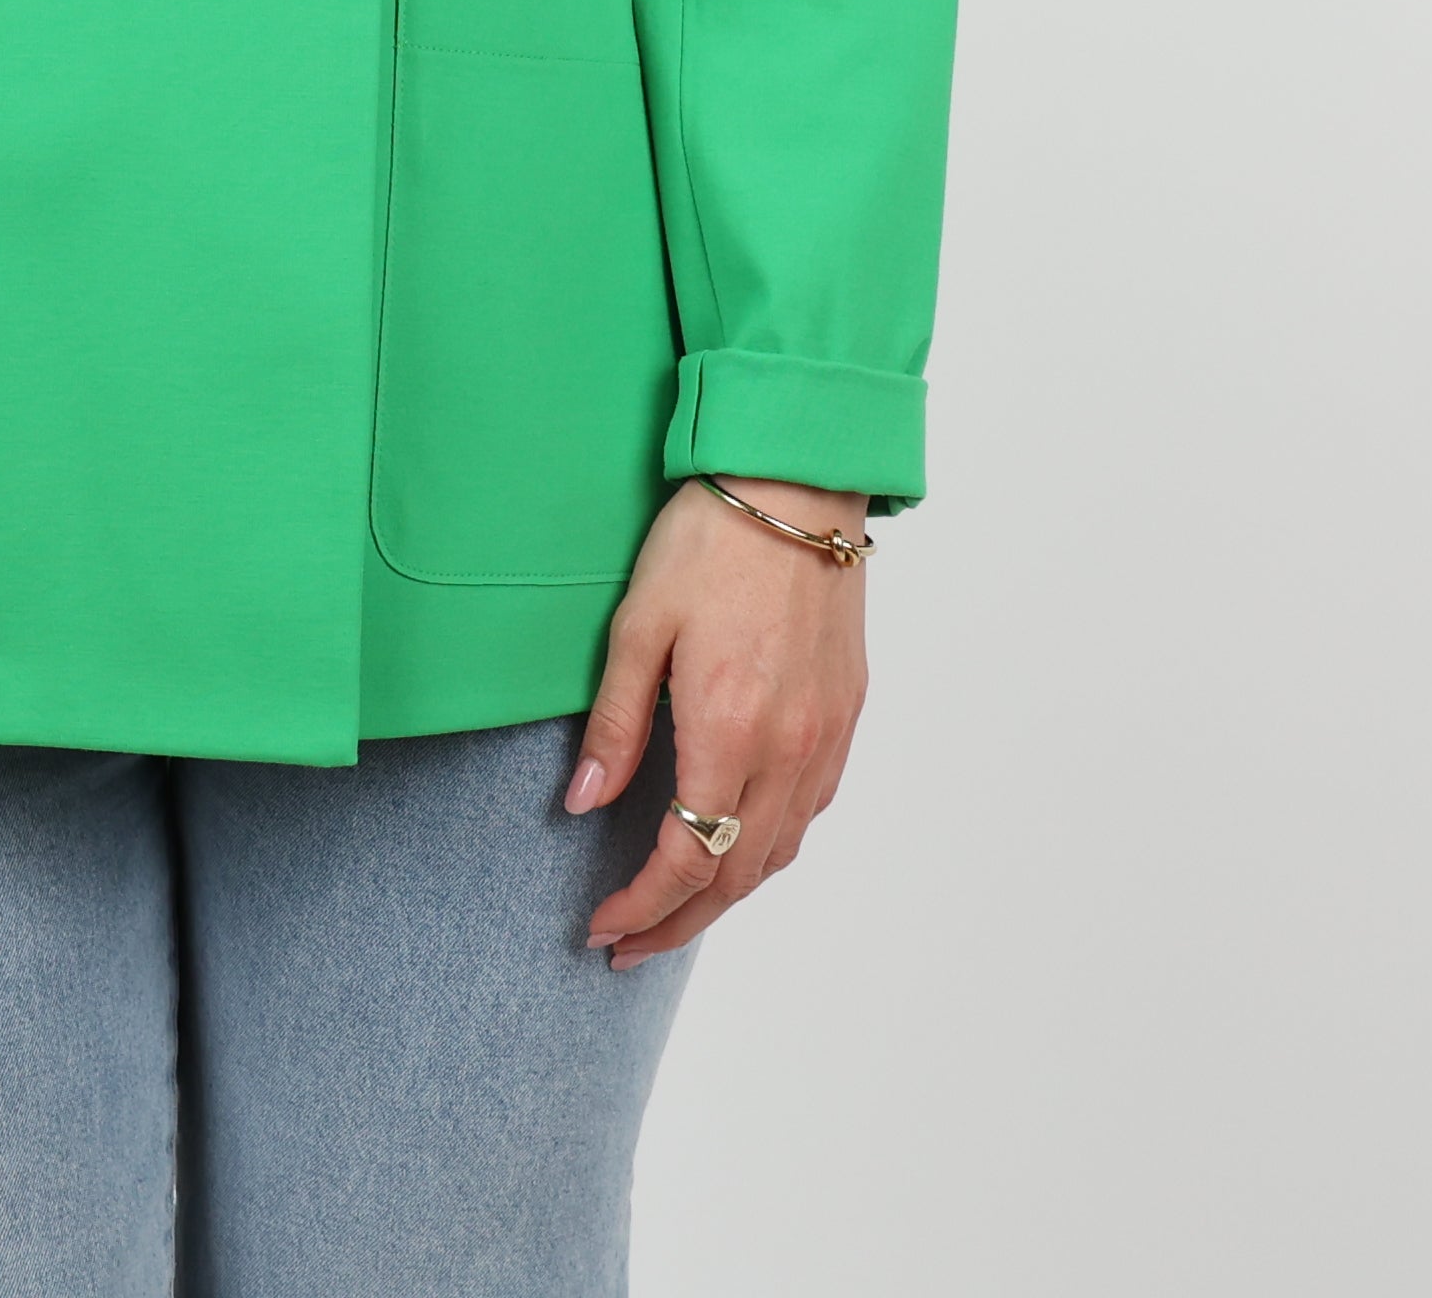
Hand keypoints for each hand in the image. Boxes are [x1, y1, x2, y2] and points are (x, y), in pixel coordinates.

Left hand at [570, 475, 868, 965]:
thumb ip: (615, 724)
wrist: (795, 484)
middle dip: (680, 923)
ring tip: (677, 910)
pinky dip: (770, 847)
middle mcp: (789, 749)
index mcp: (730, 731)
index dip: (642, 906)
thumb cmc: (709, 541)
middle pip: (738, 875)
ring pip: (781, 852)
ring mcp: (827, 735)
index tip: (603, 928)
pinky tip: (739, 844)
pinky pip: (811, 810)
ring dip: (728, 894)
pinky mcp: (846, 713)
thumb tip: (585, 805)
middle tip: (630, 946)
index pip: (687, 858)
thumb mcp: (638, 626)